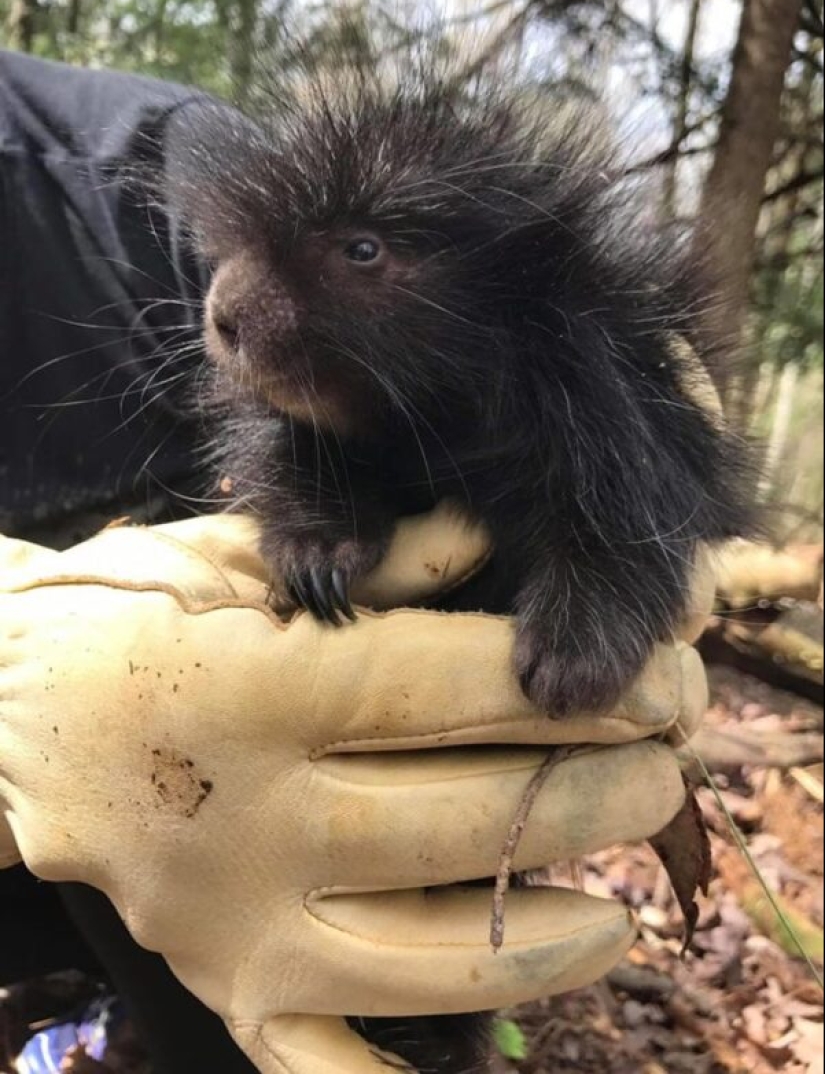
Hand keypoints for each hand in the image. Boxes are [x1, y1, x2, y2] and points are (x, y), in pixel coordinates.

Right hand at [0, 510, 708, 1073]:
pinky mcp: (227, 986)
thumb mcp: (231, 561)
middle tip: (671, 759)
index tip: (660, 668)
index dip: (563, 677)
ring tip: (622, 901)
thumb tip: (492, 544)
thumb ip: (367, 560)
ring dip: (553, 931)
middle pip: (466, 819)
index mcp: (252, 692)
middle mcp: (250, 820)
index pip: (442, 689)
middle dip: (597, 789)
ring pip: (434, 957)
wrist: (15, 719)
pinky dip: (420, 1073)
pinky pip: (333, 1064)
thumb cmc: (129, 619)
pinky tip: (510, 1034)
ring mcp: (238, 924)